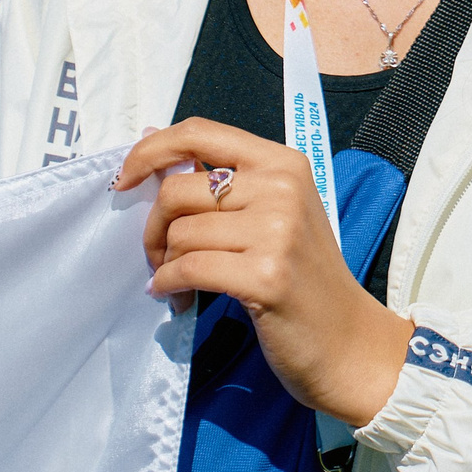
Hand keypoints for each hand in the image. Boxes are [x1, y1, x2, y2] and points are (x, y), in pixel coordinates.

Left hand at [117, 120, 411, 427]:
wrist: (346, 338)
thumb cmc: (302, 276)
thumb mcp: (275, 212)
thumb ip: (221, 179)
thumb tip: (149, 138)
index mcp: (284, 162)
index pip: (199, 133)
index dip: (150, 150)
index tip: (125, 179)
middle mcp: (283, 187)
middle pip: (178, 189)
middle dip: (153, 227)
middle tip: (160, 255)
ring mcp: (278, 231)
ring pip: (180, 233)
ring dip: (164, 263)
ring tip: (179, 282)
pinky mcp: (267, 275)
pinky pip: (188, 269)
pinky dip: (169, 285)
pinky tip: (178, 297)